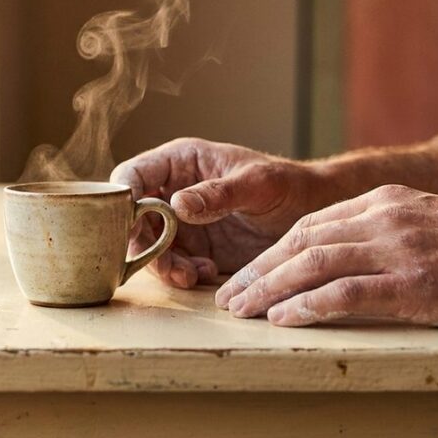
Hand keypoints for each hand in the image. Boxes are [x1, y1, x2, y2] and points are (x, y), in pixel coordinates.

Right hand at [110, 138, 326, 288]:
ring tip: (190, 275)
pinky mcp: (194, 248)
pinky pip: (171, 264)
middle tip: (163, 262)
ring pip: (148, 244)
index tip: (130, 225)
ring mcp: (181, 222)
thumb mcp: (258, 184)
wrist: (313, 215)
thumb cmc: (289, 184)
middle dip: (142, 242)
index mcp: (181, 162)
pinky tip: (204, 274)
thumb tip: (176, 204)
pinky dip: (180, 273)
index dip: (123, 199)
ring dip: (162, 264)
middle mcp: (173, 190)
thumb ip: (218, 194)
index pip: (133, 175)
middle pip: (133, 217)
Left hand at [215, 184, 437, 327]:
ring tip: (244, 310)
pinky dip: (310, 305)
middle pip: (302, 242)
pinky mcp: (415, 284)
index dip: (270, 254)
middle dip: (259, 271)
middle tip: (230, 296)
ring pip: (315, 264)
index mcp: (380, 201)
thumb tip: (314, 253)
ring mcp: (399, 249)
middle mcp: (383, 218)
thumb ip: (369, 230)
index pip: (308, 226)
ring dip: (272, 289)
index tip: (244, 276)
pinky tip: (284, 318)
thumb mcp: (416, 222)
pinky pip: (348, 293)